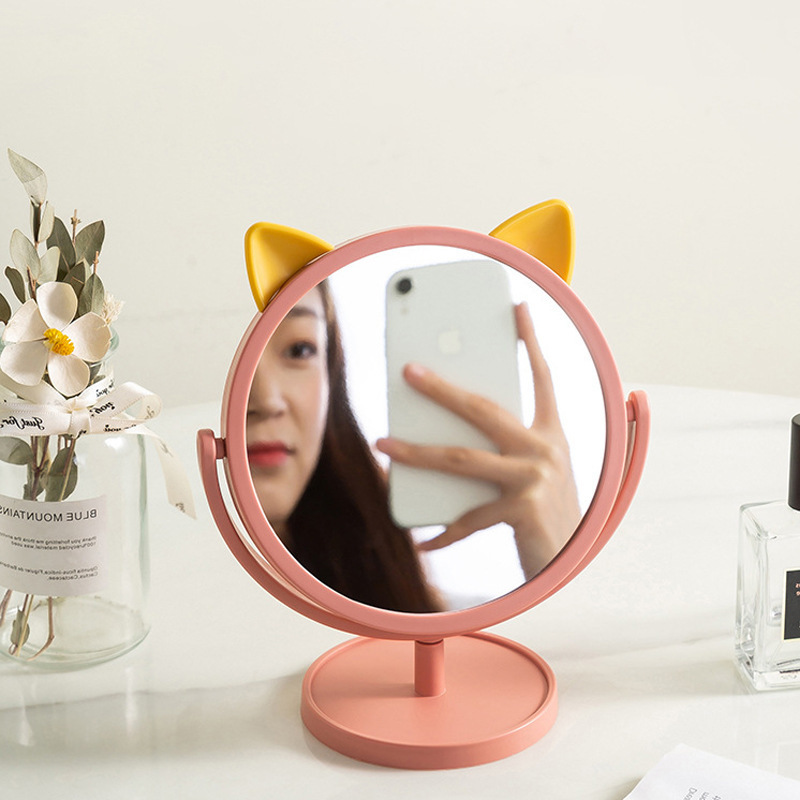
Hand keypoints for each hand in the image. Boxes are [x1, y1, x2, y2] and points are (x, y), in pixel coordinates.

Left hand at [376, 302, 581, 579]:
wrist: (573, 564)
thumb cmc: (545, 515)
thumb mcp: (533, 474)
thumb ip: (501, 452)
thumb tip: (441, 435)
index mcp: (551, 435)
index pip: (542, 378)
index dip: (531, 342)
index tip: (518, 308)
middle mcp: (547, 450)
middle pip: (484, 409)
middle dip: (442, 388)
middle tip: (408, 370)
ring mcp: (536, 478)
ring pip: (462, 457)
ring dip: (416, 452)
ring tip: (383, 443)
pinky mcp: (524, 509)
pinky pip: (467, 517)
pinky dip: (442, 532)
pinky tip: (420, 540)